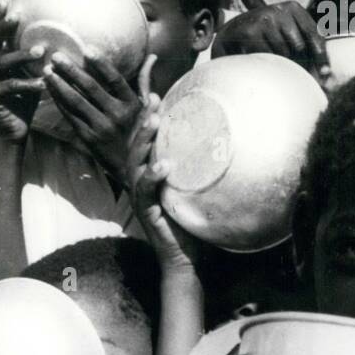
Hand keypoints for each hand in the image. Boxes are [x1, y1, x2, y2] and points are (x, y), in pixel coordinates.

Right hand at [0, 3, 45, 141]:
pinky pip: (10, 86)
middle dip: (3, 27)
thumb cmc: (23, 98)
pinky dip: (28, 83)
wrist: (13, 129)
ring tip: (40, 51)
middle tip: (17, 15)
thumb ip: (29, 55)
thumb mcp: (26, 73)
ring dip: (21, 55)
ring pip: (2, 62)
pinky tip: (44, 82)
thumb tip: (49, 34)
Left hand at [43, 51, 149, 179]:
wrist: (130, 168)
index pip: (115, 79)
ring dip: (59, 84)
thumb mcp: (146, 107)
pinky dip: (58, 101)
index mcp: (132, 104)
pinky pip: (69, 115)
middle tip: (56, 56)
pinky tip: (50, 89)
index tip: (86, 49)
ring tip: (47, 71)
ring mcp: (101, 127)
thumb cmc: (138, 131)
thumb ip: (145, 81)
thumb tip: (152, 57)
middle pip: (91, 87)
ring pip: (76, 101)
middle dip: (71, 70)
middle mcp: (118, 115)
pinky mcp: (88, 137)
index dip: (101, 64)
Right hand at [125, 94, 195, 270]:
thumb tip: (219, 141)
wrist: (187, 258)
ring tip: (154, 123)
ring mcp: (142, 197)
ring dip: (144, 142)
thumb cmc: (191, 222)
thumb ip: (197, 167)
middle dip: (143, 122)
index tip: (155, 96)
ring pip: (135, 164)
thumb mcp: (194, 188)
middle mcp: (141, 183)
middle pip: (135, 147)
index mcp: (151, 175)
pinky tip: (163, 165)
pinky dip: (153, 176)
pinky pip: (144, 191)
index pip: (144, 142)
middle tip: (153, 102)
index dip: (146, 119)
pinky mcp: (147, 212)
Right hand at [212, 1, 330, 83]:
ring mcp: (263, 18)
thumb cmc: (265, 37)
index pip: (313, 33)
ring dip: (281, 63)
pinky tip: (259, 58)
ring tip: (271, 61)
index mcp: (293, 7)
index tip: (325, 75)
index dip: (321, 56)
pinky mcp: (250, 31)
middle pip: (300, 46)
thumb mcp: (286, 31)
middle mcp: (279, 9)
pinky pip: (267, 56)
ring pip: (284, 53)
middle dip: (300, 63)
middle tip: (294, 73)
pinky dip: (266, 62)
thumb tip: (327, 73)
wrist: (231, 34)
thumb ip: (306, 43)